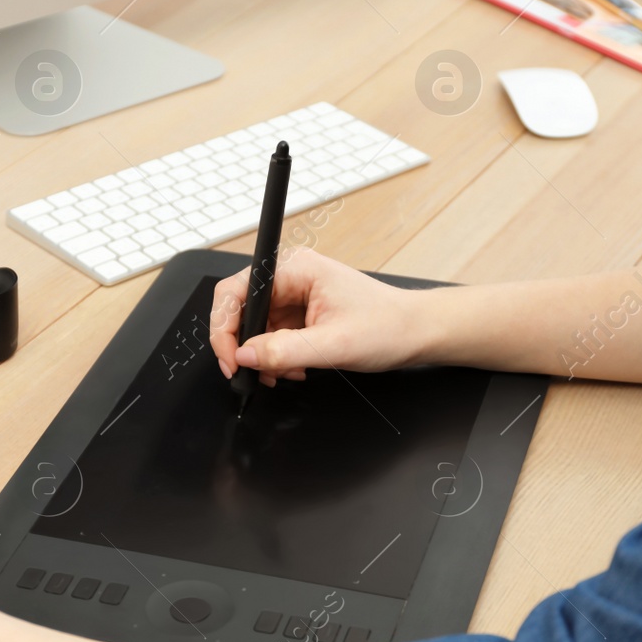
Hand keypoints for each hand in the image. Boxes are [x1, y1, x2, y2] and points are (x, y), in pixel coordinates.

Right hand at [209, 247, 425, 384]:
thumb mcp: (333, 345)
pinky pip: (272, 336)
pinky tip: (293, 369)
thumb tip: (245, 355)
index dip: (225, 326)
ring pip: (255, 327)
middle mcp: (291, 277)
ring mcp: (295, 295)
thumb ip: (283, 351)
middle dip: (244, 346)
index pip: (237, 290)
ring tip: (281, 373)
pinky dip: (275, 357)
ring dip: (262, 356)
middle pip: (242, 309)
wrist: (415, 332)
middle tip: (249, 373)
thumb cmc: (388, 325)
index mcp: (296, 268)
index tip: (231, 358)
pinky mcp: (300, 313)